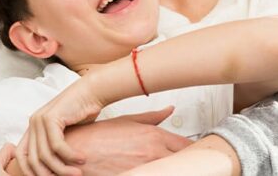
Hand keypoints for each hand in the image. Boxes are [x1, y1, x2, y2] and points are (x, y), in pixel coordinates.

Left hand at [16, 77, 106, 175]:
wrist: (93, 91)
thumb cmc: (83, 112)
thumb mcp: (65, 133)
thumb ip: (55, 147)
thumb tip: (55, 171)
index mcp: (33, 127)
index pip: (22, 156)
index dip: (32, 171)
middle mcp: (33, 123)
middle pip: (33, 159)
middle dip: (49, 174)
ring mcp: (40, 120)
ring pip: (46, 155)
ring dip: (62, 168)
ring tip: (77, 173)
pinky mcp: (51, 118)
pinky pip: (57, 145)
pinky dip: (70, 156)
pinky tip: (82, 158)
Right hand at [61, 107, 191, 175]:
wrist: (76, 153)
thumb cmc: (99, 137)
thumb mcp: (128, 121)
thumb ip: (152, 117)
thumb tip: (170, 109)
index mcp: (154, 137)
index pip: (186, 145)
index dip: (196, 150)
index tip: (202, 151)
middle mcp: (153, 154)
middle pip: (185, 161)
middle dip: (191, 162)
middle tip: (195, 162)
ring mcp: (146, 169)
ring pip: (173, 170)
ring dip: (177, 169)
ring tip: (178, 168)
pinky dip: (162, 173)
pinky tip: (161, 171)